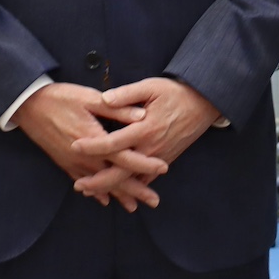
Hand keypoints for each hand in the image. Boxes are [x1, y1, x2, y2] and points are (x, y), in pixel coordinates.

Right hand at [12, 82, 165, 210]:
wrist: (28, 106)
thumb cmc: (60, 98)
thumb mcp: (90, 97)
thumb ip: (117, 108)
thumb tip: (142, 116)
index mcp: (95, 139)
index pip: (126, 156)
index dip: (145, 163)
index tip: (164, 167)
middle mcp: (85, 156)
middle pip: (115, 177)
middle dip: (135, 190)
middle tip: (154, 201)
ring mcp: (73, 162)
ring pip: (100, 184)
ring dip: (118, 195)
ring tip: (133, 206)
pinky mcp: (64, 163)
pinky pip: (83, 182)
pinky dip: (95, 192)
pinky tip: (103, 200)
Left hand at [74, 79, 221, 194]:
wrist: (203, 104)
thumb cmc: (175, 93)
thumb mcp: (150, 87)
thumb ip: (126, 94)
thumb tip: (104, 99)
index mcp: (144, 128)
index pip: (113, 142)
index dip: (92, 146)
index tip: (75, 146)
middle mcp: (151, 147)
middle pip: (121, 171)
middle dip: (98, 181)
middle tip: (78, 185)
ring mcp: (159, 157)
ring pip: (133, 179)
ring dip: (112, 187)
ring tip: (91, 191)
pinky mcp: (165, 160)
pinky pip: (146, 179)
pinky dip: (131, 187)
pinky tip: (117, 191)